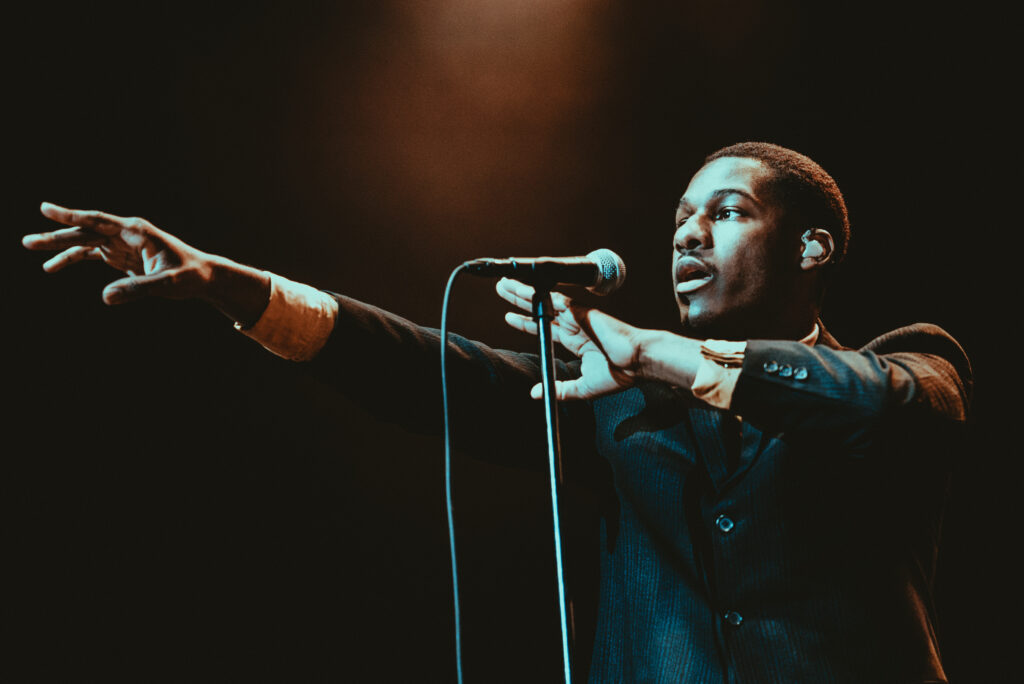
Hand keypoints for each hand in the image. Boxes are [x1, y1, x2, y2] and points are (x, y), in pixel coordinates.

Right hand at [23, 202, 215, 304]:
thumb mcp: (167, 284)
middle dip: (56, 235)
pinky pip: (92, 254)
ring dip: (60, 247)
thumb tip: (105, 297)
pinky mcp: (122, 256)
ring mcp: (122, 244)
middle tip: (27, 241)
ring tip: (33, 249)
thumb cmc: (190, 276)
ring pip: (85, 241)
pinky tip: (53, 267)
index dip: (71, 215)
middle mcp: (126, 233)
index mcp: (136, 231)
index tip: (45, 208)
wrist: (204, 277)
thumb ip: (138, 289)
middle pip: (86, 231)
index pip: (98, 221)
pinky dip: (73, 258)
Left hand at [496, 277, 642, 399]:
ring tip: (504, 283)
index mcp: (575, 340)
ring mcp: (577, 317)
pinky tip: (522, 287)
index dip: (526, 322)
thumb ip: (560, 390)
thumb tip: (535, 393)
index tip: (509, 316)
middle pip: (540, 309)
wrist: (638, 362)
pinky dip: (539, 293)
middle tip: (501, 289)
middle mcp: (574, 325)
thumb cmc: (620, 374)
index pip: (544, 328)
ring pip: (544, 301)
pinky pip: (555, 300)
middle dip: (519, 300)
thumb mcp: (582, 388)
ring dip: (523, 292)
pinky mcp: (581, 312)